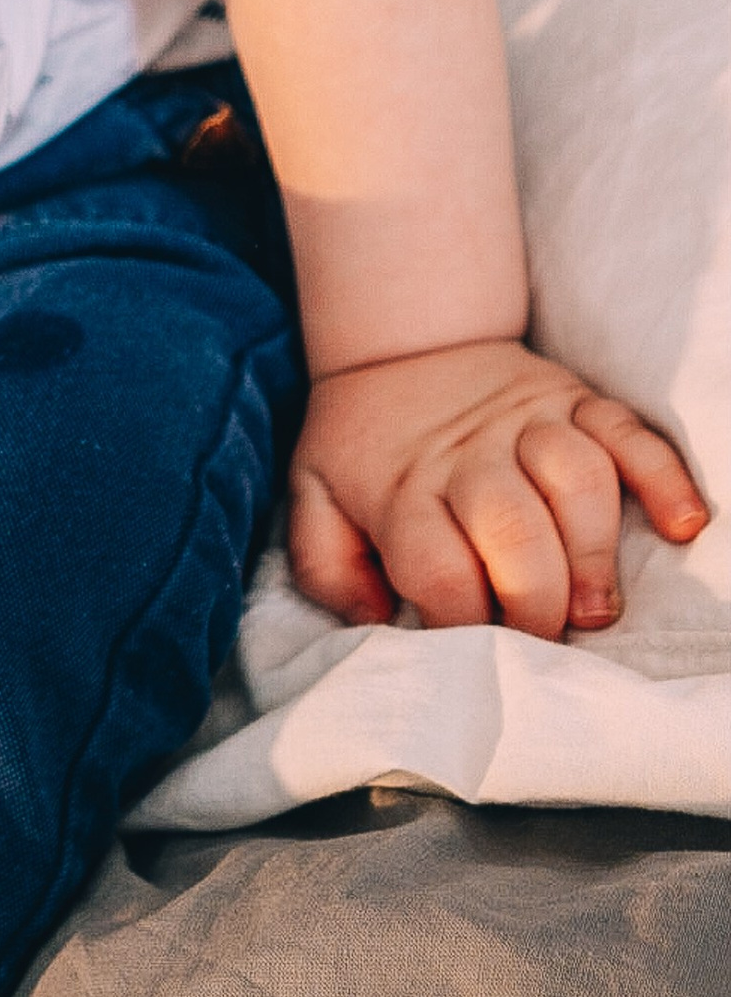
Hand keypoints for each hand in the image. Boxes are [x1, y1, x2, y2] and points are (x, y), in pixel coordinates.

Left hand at [289, 339, 708, 639]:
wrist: (402, 342)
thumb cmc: (362, 444)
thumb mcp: (314, 499)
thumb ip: (328, 568)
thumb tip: (375, 624)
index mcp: (403, 488)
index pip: (436, 565)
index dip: (461, 621)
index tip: (475, 654)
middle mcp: (469, 453)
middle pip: (512, 527)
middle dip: (536, 600)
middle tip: (547, 643)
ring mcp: (529, 421)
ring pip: (577, 479)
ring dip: (594, 550)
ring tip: (597, 608)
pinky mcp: (576, 399)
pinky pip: (629, 432)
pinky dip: (663, 476)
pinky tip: (682, 524)